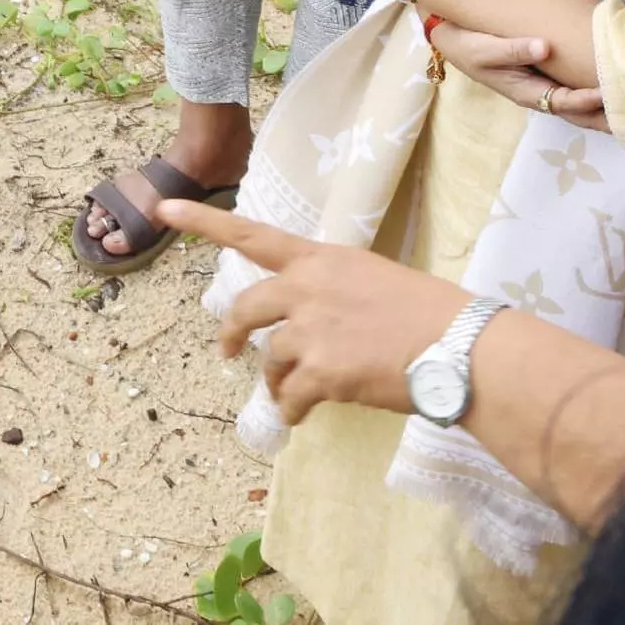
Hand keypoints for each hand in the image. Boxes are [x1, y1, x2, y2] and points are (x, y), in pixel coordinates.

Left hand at [170, 203, 465, 424]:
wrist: (461, 347)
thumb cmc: (433, 312)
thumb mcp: (376, 279)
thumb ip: (334, 290)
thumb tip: (317, 316)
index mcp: (322, 259)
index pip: (253, 235)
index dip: (204, 222)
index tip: (164, 209)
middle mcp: (306, 290)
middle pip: (245, 309)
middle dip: (230, 332)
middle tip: (226, 349)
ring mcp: (311, 332)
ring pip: (269, 360)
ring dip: (275, 380)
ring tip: (291, 394)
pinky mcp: (321, 373)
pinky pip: (289, 397)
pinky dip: (291, 410)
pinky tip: (300, 416)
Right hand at [432, 23, 608, 128]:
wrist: (453, 39)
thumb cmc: (468, 46)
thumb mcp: (484, 49)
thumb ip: (513, 49)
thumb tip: (545, 47)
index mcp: (525, 93)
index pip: (563, 102)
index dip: (585, 100)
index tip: (606, 92)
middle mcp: (539, 94)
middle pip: (578, 113)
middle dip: (605, 117)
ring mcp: (544, 86)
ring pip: (580, 106)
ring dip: (605, 109)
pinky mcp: (547, 75)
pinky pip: (576, 90)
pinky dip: (596, 93)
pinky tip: (613, 87)